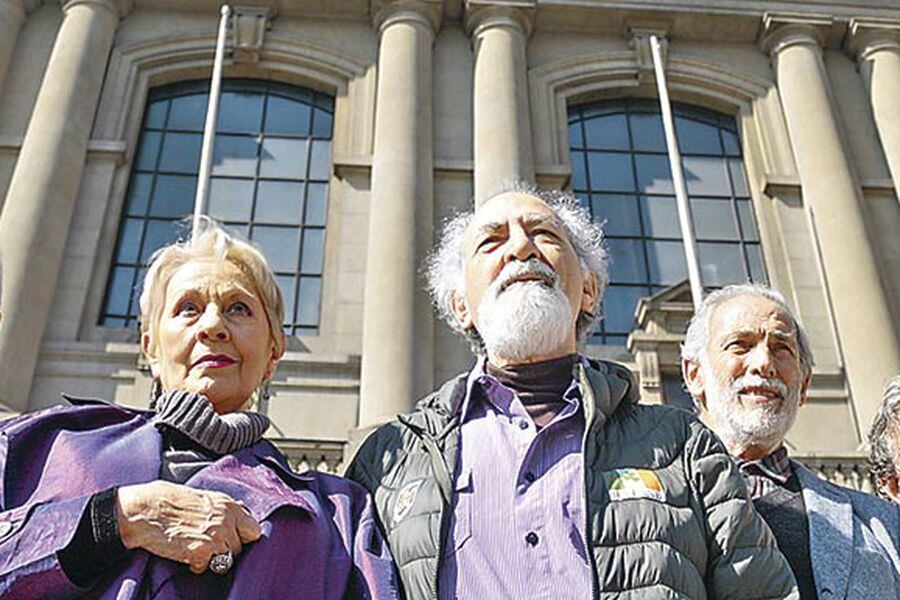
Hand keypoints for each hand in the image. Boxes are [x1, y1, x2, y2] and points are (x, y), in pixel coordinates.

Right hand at [116, 480, 261, 573]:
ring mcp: (216, 537)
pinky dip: (195, 565)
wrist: (144, 510)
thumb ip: (222, 508)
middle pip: (240, 547)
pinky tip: (184, 553)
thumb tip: (238, 513)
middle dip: (227, 549)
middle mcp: (226, 520)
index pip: (254, 528)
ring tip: (195, 548)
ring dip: (212, 558)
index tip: (234, 538)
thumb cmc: (168, 500)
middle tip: (210, 545)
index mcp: (228, 504)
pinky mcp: (202, 552)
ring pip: (226, 559)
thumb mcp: (203, 496)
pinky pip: (206, 567)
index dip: (244, 536)